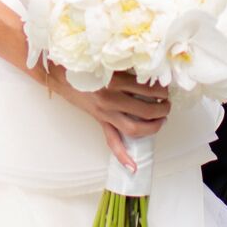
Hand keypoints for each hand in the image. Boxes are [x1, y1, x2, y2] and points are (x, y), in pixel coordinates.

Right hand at [41, 64, 169, 172]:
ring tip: (162, 119)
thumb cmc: (82, 62)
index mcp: (115, 81)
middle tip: (168, 103)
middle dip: (163, 108)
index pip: (148, 88)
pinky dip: (122, 155)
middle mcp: (111, 99)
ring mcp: (105, 113)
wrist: (58, 73)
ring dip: (153, 126)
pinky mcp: (99, 120)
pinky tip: (133, 166)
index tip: (165, 86)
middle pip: (146, 110)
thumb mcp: (107, 59)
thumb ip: (126, 64)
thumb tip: (148, 67)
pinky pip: (112, 140)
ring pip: (135, 128)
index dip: (161, 88)